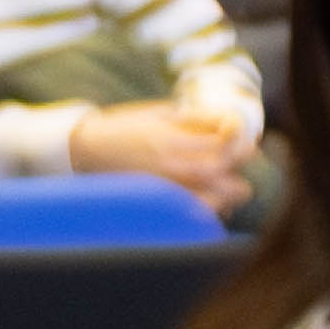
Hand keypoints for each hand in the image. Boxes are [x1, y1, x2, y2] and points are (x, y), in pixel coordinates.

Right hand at [65, 102, 257, 214]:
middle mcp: (170, 166)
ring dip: (228, 196)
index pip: (225, 144)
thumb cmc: (127, 126)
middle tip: (242, 165)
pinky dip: (209, 211)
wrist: (86, 150)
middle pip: (224, 176)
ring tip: (230, 188)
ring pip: (213, 201)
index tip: (243, 141)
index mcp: (173, 139)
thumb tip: (233, 126)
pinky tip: (212, 204)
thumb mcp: (163, 113)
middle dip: (240, 172)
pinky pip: (192, 215)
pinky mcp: (156, 203)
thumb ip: (198, 120)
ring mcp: (163, 188)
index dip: (242, 143)